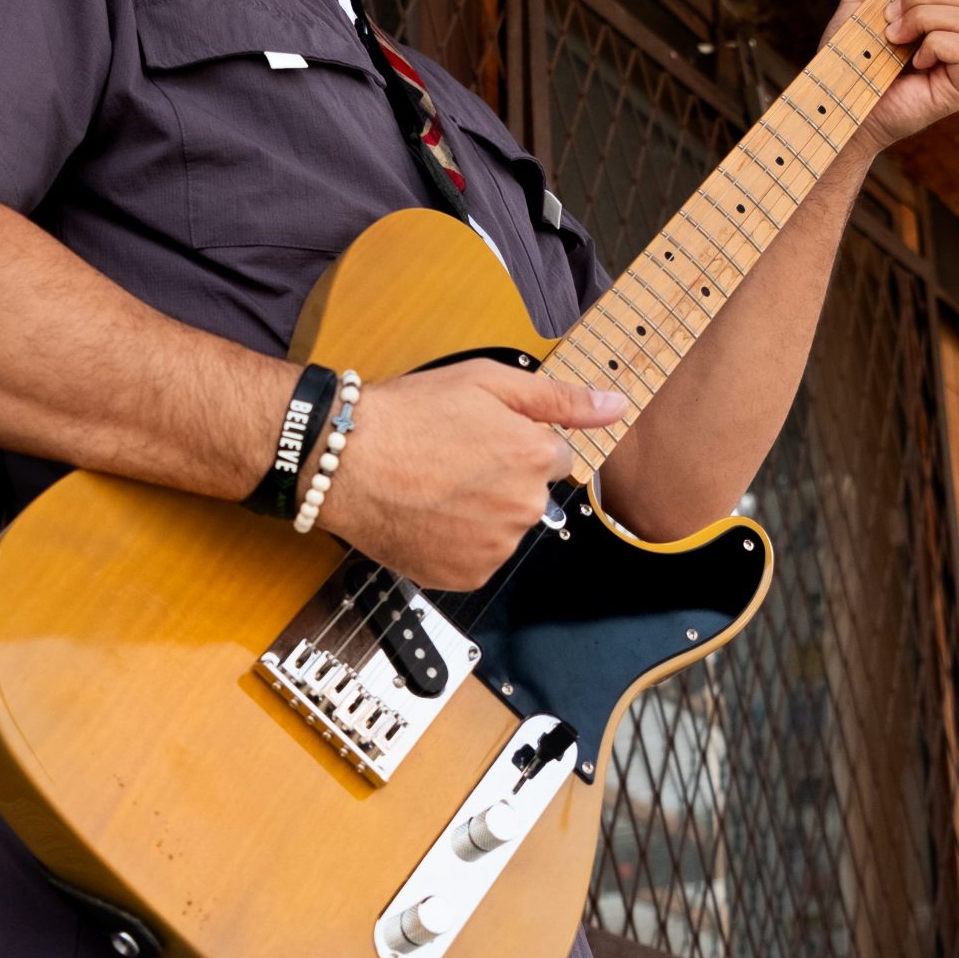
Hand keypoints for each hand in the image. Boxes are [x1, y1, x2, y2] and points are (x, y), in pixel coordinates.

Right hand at [320, 362, 625, 588]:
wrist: (342, 461)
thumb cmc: (407, 414)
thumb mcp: (486, 381)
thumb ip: (560, 398)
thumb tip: (616, 405)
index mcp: (536, 457)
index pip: (552, 455)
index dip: (514, 442)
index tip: (476, 436)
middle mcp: (524, 507)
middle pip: (529, 493)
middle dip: (501, 478)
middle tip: (450, 459)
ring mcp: (494, 547)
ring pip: (503, 528)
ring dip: (480, 512)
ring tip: (434, 487)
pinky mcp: (465, 576)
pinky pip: (477, 558)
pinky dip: (458, 542)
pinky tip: (428, 516)